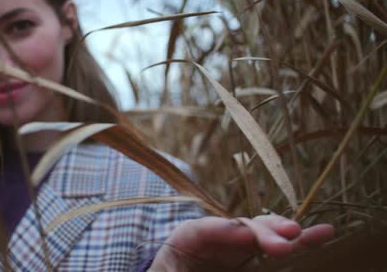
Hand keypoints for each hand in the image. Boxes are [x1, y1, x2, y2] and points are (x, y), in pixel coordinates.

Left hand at [149, 215, 333, 270]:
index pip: (205, 229)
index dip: (226, 229)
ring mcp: (240, 245)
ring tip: (320, 232)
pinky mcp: (255, 257)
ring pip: (267, 235)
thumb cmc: (172, 271)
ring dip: (290, 233)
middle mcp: (220, 235)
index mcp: (190, 236)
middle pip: (242, 228)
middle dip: (265, 232)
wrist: (180, 271)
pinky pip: (280, 249)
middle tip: (286, 240)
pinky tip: (325, 233)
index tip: (246, 235)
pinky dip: (302, 242)